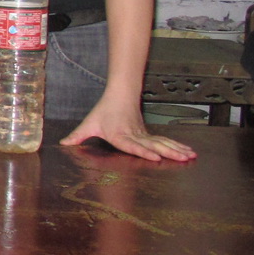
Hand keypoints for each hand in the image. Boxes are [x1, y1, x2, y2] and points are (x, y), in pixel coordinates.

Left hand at [60, 98, 197, 162]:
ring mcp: (144, 135)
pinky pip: (165, 141)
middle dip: (168, 152)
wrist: (120, 95)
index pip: (132, 145)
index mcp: (120, 134)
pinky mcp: (149, 135)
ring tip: (191, 156)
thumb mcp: (89, 124)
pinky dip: (178, 146)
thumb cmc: (103, 111)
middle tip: (182, 158)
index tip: (154, 157)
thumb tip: (62, 144)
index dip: (143, 152)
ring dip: (177, 150)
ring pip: (163, 143)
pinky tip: (189, 153)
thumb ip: (77, 136)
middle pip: (153, 145)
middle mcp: (135, 135)